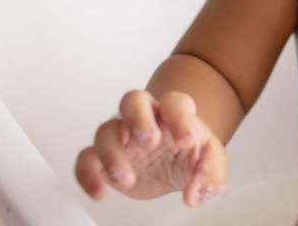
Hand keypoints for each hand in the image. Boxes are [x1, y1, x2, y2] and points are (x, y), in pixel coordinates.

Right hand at [74, 90, 227, 206]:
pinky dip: (87, 174)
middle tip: (149, 141)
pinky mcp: (104, 158)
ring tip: (127, 180)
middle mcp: (145, 118)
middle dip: (138, 118)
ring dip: (112, 153)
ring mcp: (122, 136)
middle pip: (132, 100)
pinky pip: (86, 158)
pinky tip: (100, 192)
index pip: (175, 102)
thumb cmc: (189, 151)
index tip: (187, 141)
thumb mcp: (210, 160)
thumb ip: (211, 176)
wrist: (172, 159)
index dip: (180, 118)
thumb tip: (194, 197)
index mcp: (173, 113)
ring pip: (106, 130)